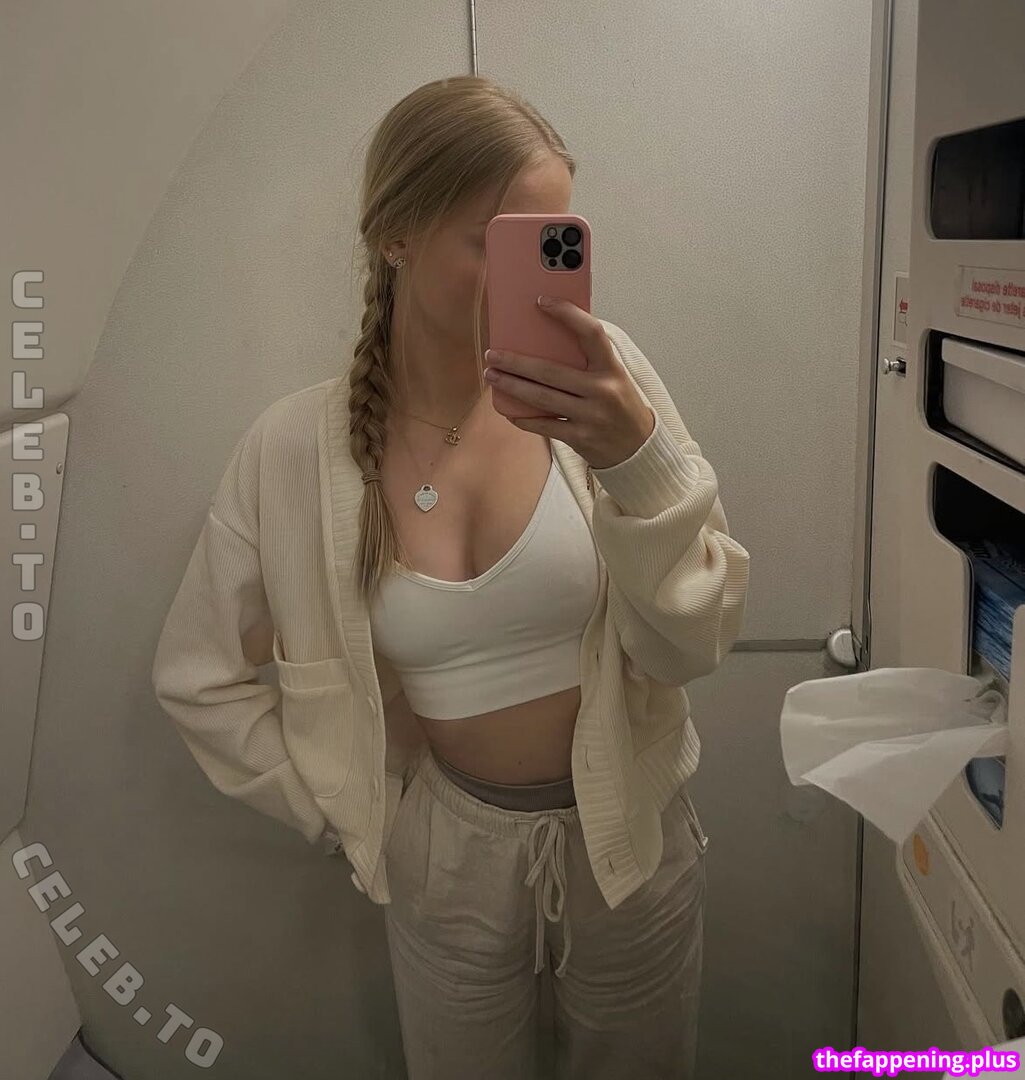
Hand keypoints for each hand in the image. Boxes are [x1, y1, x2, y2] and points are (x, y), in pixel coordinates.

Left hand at [483, 297, 654, 469]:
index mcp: (612, 368)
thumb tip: (546, 337)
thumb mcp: (613, 376)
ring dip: (512, 386)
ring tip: (493, 376)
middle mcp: (602, 390)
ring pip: (542, 398)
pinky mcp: (580, 438)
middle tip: (494, 354)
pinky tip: (509, 410)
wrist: (638, 447)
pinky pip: (544, 426)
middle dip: (516, 362)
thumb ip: (588, 359)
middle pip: (550, 371)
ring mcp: (591, 416)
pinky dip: (524, 418)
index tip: (541, 301)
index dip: (567, 314)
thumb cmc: (619, 404)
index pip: (591, 333)